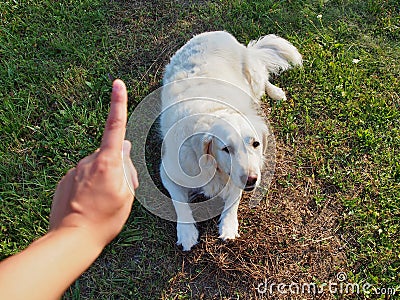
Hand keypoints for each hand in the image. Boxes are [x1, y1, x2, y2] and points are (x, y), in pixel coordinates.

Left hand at [49, 79, 138, 246]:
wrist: (72, 238)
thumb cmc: (105, 218)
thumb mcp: (126, 194)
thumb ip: (126, 167)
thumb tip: (123, 147)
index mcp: (107, 163)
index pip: (115, 127)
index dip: (118, 104)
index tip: (117, 84)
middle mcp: (88, 161)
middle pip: (110, 155)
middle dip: (119, 167)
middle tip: (120, 192)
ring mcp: (74, 171)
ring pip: (96, 166)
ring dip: (104, 177)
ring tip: (103, 201)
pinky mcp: (65, 180)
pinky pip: (83, 176)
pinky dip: (89, 184)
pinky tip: (90, 203)